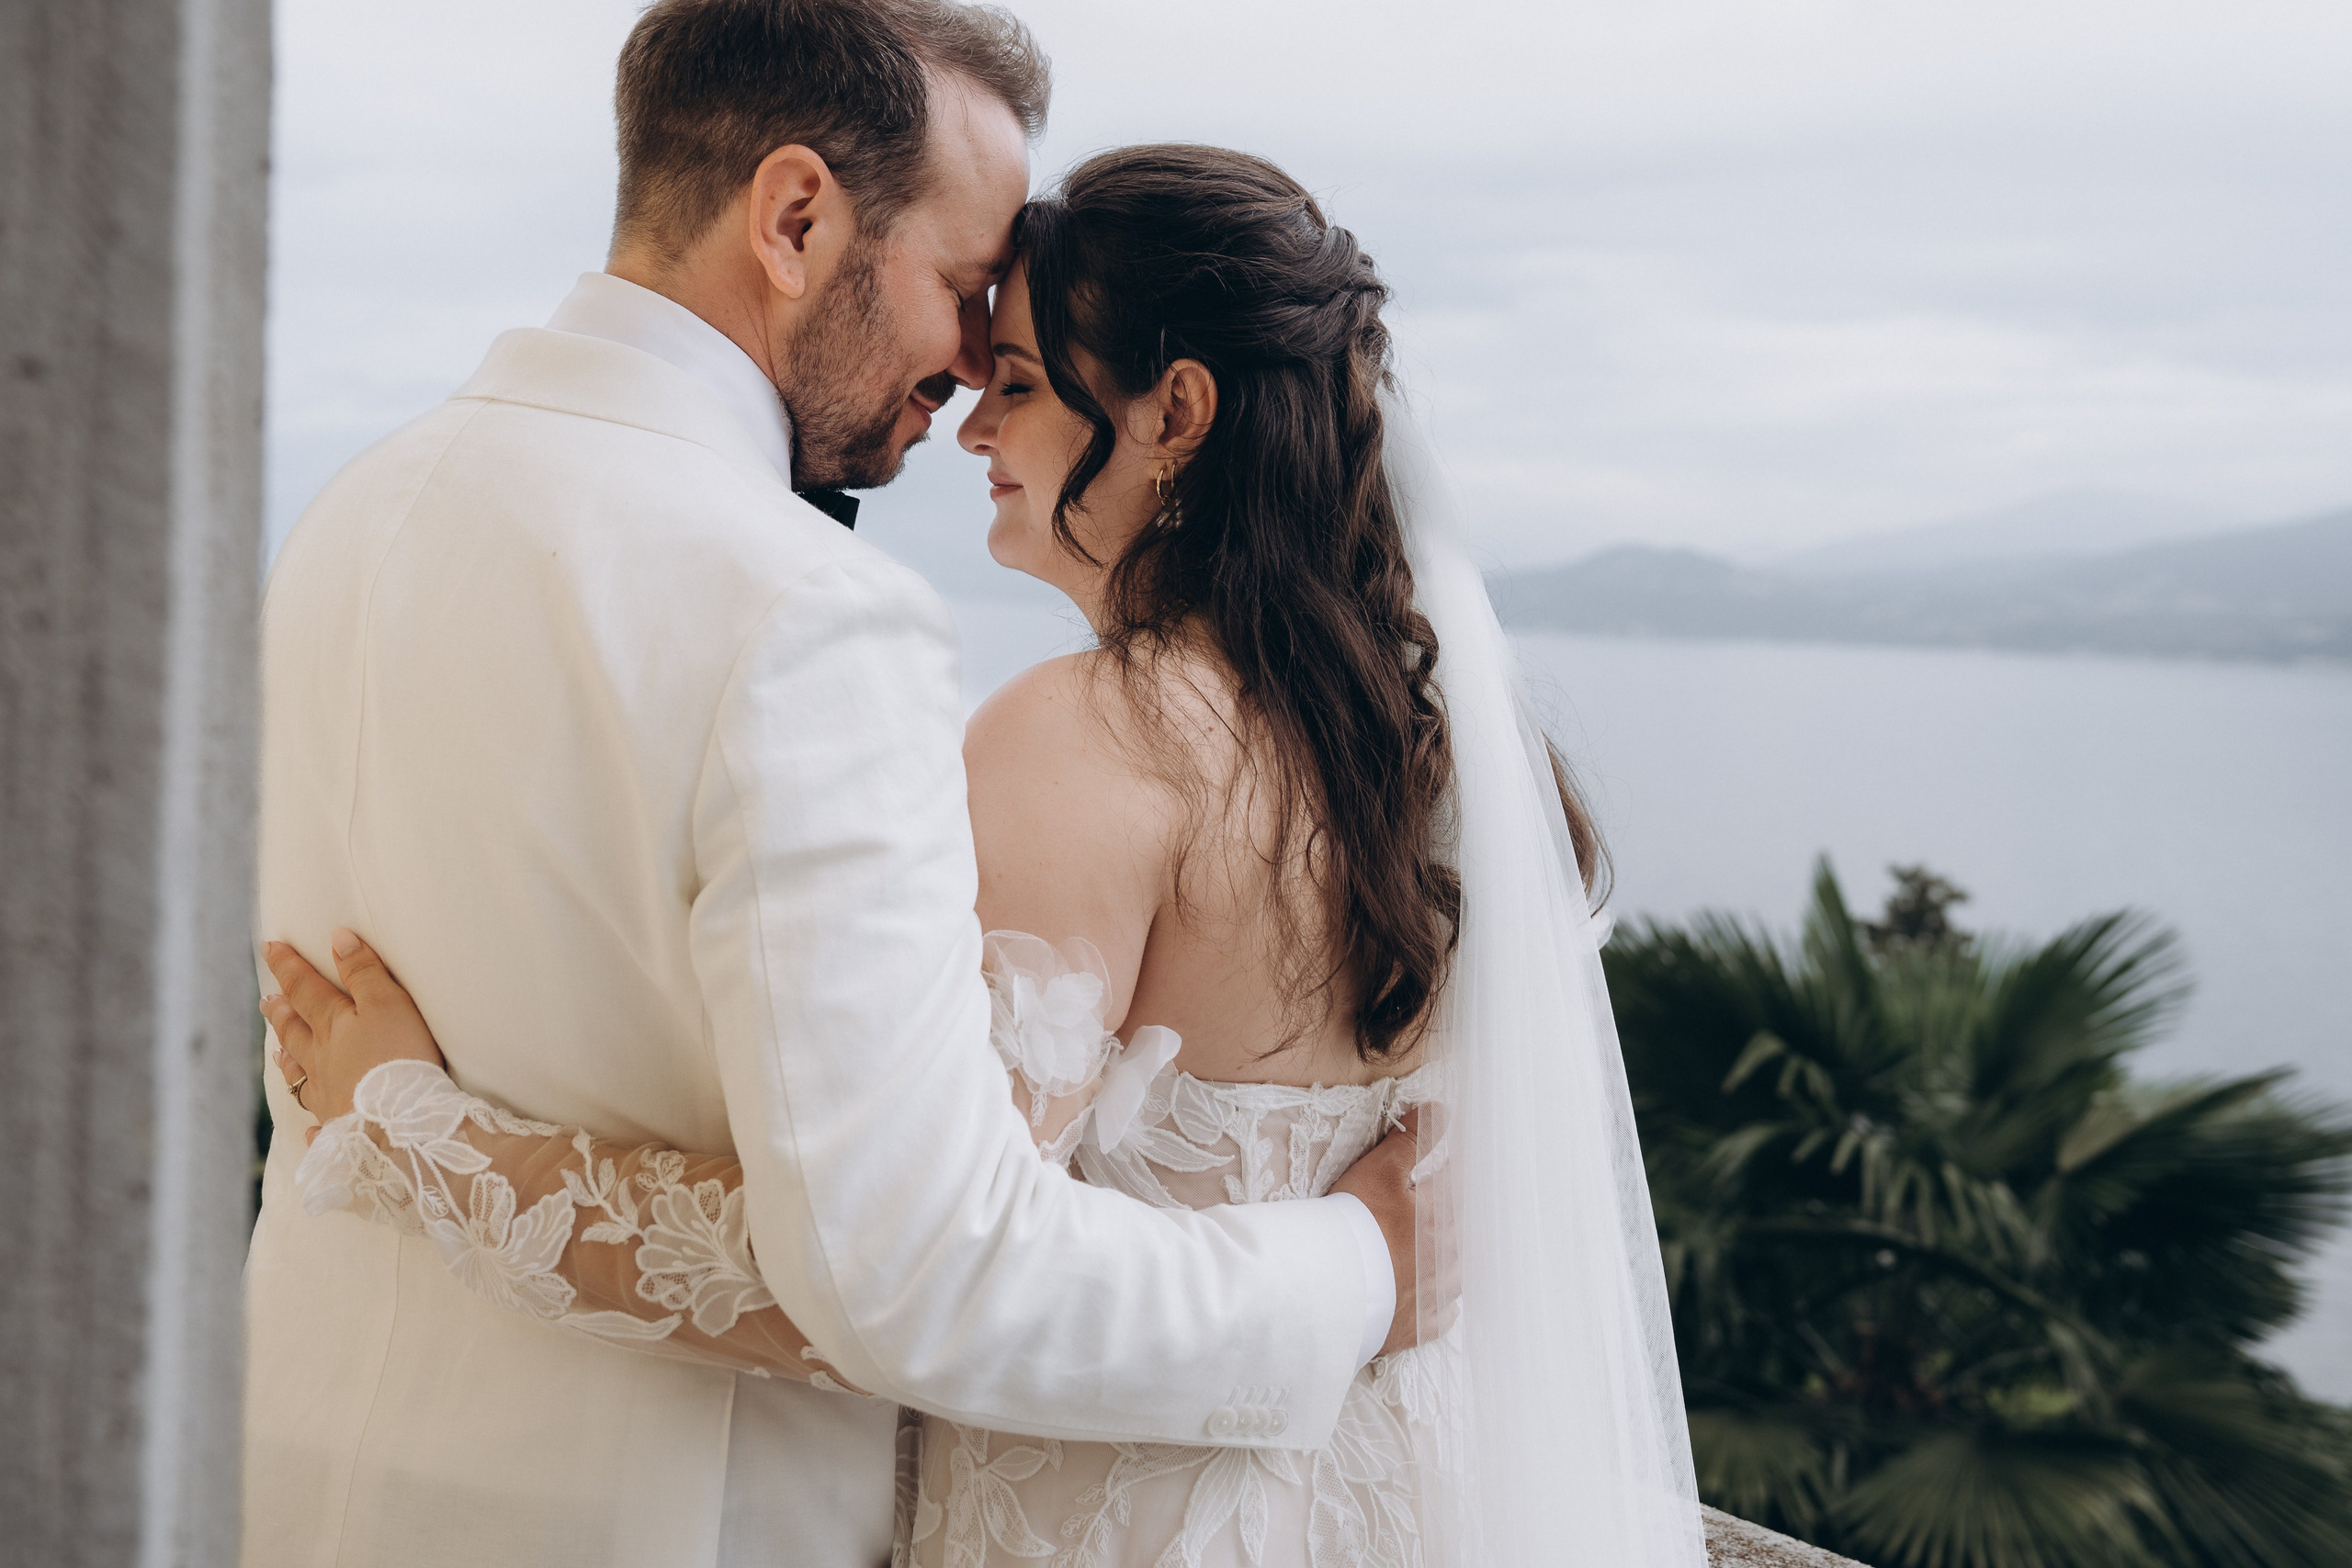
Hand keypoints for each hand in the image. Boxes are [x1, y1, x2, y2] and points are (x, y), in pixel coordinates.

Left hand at [261, 930, 445, 1135]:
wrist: (396, 1124)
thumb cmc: (397, 1057)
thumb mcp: (387, 1003)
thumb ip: (363, 972)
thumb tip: (338, 939)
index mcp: (332, 1025)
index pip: (305, 989)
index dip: (288, 966)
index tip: (269, 947)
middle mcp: (321, 1059)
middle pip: (295, 1031)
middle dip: (281, 1012)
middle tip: (266, 1001)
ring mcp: (327, 1095)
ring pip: (300, 1074)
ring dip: (289, 1060)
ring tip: (278, 1052)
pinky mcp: (340, 1127)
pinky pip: (320, 1124)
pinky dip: (313, 1124)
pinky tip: (310, 1130)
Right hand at [1330, 1105, 1460, 1358]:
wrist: (1331, 1288)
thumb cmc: (1355, 1223)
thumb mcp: (1380, 1169)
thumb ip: (1413, 1138)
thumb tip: (1440, 1110)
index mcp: (1445, 1216)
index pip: (1450, 1186)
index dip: (1429, 1177)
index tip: (1409, 1181)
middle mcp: (1452, 1257)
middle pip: (1452, 1230)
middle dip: (1433, 1220)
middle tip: (1399, 1217)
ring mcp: (1440, 1295)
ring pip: (1451, 1272)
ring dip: (1435, 1261)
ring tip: (1405, 1256)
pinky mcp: (1424, 1326)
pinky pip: (1438, 1312)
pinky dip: (1428, 1301)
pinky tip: (1412, 1292)